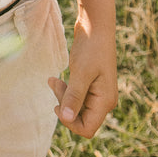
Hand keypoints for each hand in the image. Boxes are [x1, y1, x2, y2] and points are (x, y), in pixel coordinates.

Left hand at [48, 18, 116, 137]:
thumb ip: (74, 97)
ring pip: (76, 108)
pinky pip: (76, 97)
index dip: (70, 122)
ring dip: (62, 97)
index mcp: (105, 102)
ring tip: (53, 80)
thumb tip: (66, 118)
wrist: (95, 26)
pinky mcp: (91, 85)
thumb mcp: (81, 73)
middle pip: (80, 119)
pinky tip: (56, 79)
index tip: (58, 104)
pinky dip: (65, 91)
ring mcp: (98, 94)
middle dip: (64, 107)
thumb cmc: (91, 48)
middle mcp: (104, 101)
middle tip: (55, 85)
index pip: (87, 129)